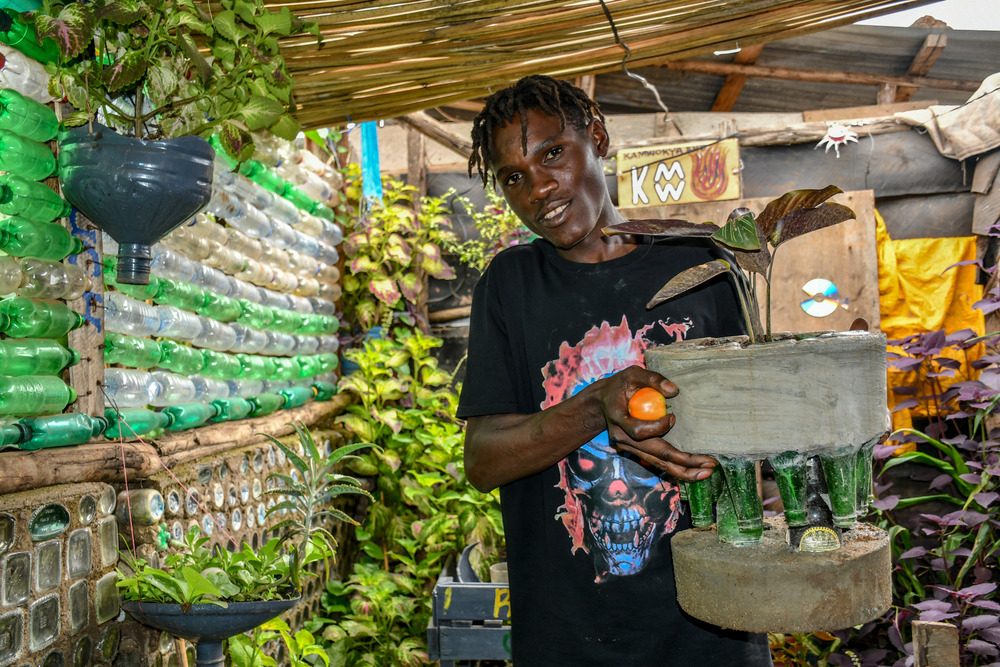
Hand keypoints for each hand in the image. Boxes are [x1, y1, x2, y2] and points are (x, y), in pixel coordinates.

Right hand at [593, 365, 716, 480]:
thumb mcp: (632, 374)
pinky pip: (659, 462)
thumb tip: (674, 390)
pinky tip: (695, 470)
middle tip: (709, 463)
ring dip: (684, 471)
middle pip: (655, 456)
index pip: (638, 431)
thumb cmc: (619, 386)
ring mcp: (630, 448)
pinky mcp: (638, 451)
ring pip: (659, 464)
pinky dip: (677, 468)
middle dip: (684, 462)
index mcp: (619, 419)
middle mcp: (624, 439)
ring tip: (707, 471)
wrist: (602, 403)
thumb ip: (652, 379)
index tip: (672, 417)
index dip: (658, 428)